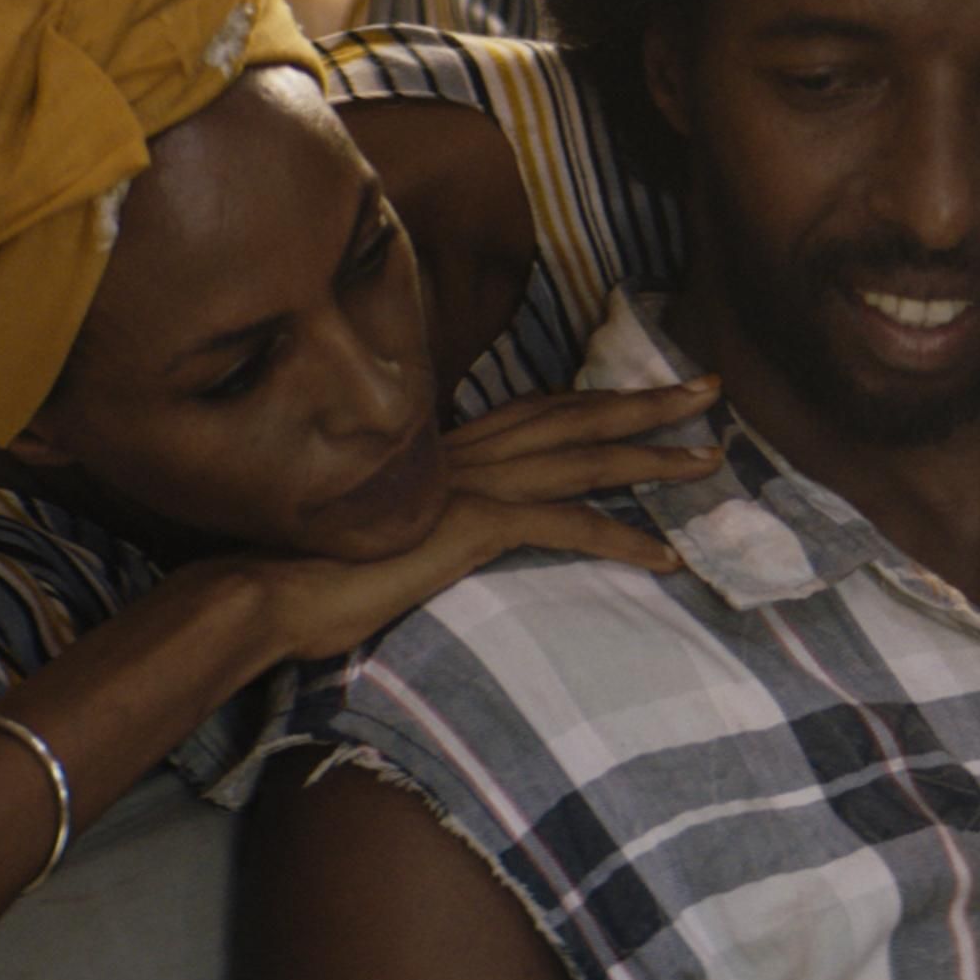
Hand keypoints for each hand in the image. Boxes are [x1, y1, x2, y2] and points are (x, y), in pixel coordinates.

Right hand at [251, 379, 723, 662]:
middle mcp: (464, 452)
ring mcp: (469, 483)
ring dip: (655, 459)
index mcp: (445, 448)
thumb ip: (423, 514)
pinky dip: (622, 540)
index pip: (539, 412)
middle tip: (711, 389)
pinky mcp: (472, 524)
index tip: (645, 394)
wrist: (265, 589)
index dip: (596, 400)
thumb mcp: (382, 528)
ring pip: (585, 458)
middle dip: (648, 403)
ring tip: (713, 459)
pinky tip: (666, 558)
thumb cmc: (309, 572)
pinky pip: (567, 525)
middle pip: (576, 416)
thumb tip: (444, 528)